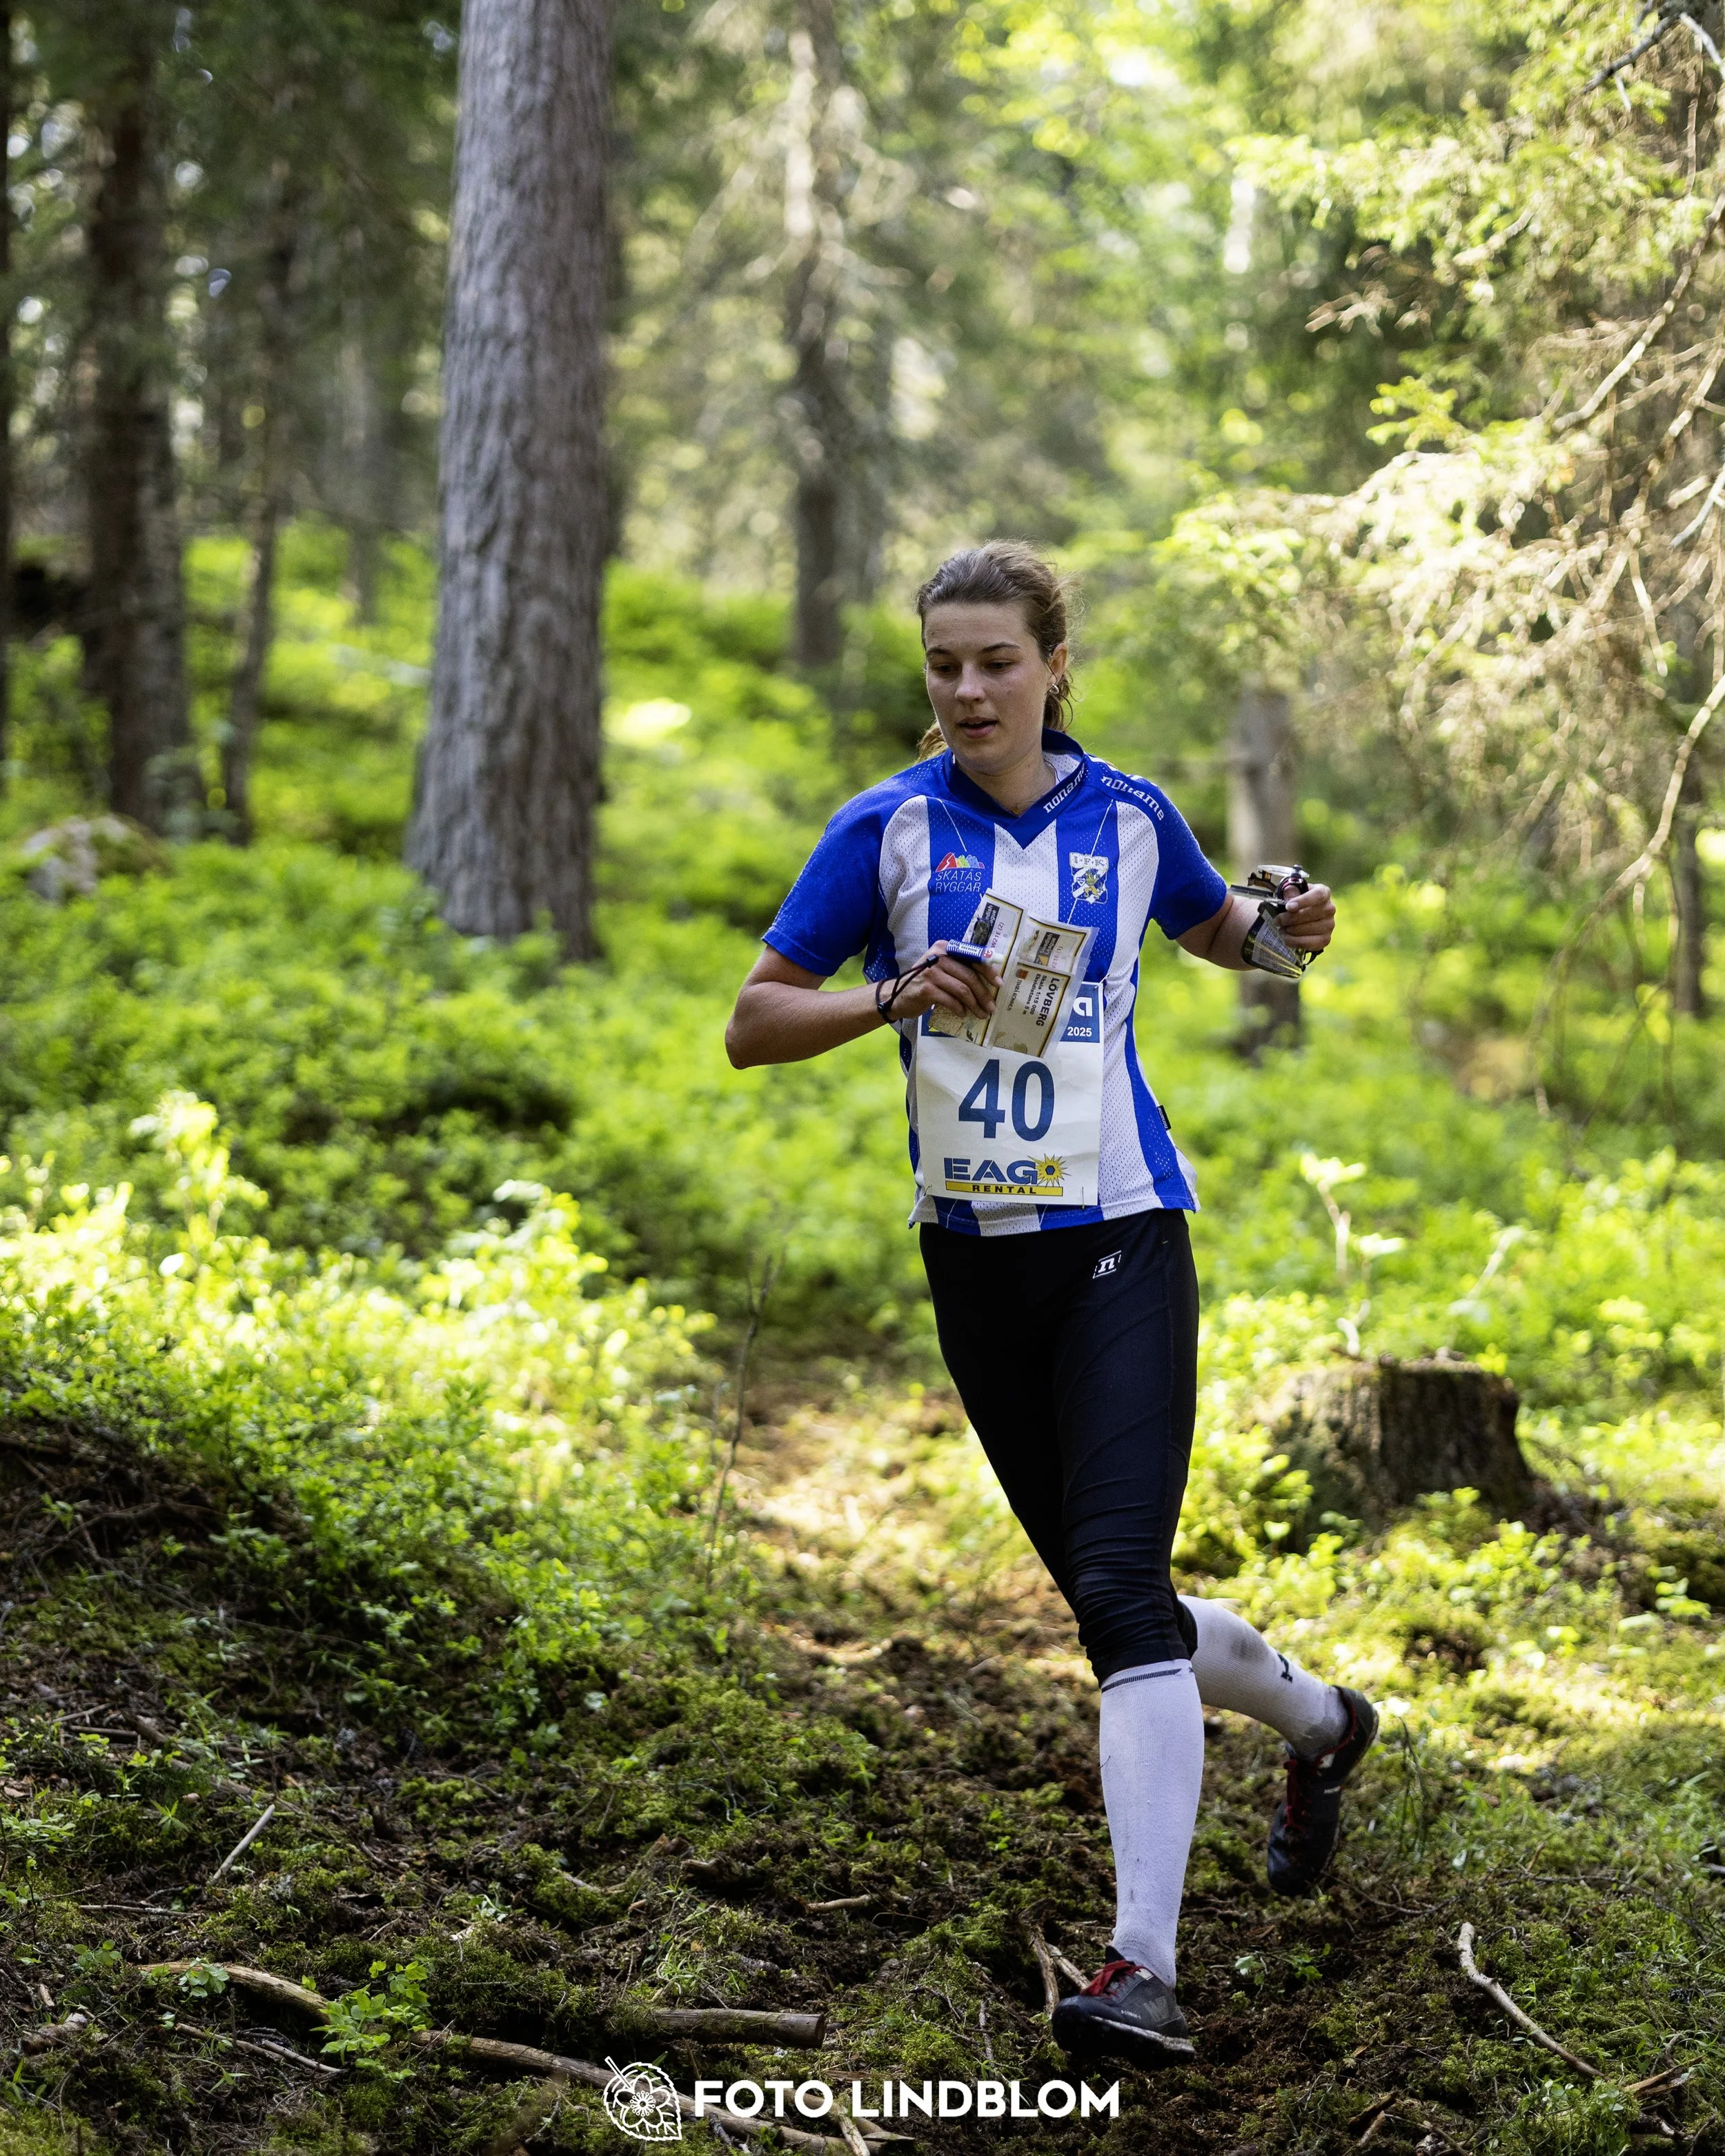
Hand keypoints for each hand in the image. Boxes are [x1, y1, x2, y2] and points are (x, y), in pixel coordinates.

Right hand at [883, 941, 999, 1024]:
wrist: (896, 995)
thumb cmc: (924, 982)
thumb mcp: (941, 969)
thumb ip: (959, 969)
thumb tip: (988, 982)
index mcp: (945, 948)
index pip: (973, 958)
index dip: (989, 971)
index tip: (999, 985)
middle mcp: (938, 957)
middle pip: (970, 976)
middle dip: (984, 994)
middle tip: (991, 1008)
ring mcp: (931, 973)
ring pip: (963, 990)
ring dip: (975, 1005)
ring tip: (981, 1014)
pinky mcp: (926, 989)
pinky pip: (951, 1001)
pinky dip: (960, 1009)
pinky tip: (963, 1014)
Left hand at [1281, 882, 1334, 951]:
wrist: (1302, 916)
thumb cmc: (1296, 901)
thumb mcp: (1292, 891)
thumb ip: (1290, 891)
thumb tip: (1289, 899)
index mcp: (1324, 892)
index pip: (1318, 895)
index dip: (1303, 901)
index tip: (1288, 907)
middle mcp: (1330, 909)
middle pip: (1310, 914)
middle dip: (1290, 918)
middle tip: (1277, 920)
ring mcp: (1329, 925)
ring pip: (1308, 929)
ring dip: (1290, 930)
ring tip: (1281, 929)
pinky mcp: (1325, 939)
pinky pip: (1308, 943)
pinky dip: (1294, 941)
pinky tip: (1286, 938)